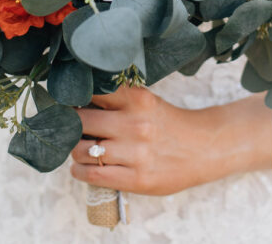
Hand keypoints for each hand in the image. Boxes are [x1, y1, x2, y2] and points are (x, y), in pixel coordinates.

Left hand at [69, 85, 271, 195]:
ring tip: (78, 148)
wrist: (205, 148)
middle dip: (70, 125)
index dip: (74, 97)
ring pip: (81, 150)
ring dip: (74, 150)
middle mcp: (135, 124)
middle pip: (80, 121)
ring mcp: (136, 154)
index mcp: (137, 99)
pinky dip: (79, 171)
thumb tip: (76, 100)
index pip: (91, 93)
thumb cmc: (169, 123)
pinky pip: (92, 175)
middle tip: (69, 127)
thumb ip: (118, 99)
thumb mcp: (147, 102)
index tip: (66, 101)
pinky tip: (81, 167)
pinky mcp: (137, 179)